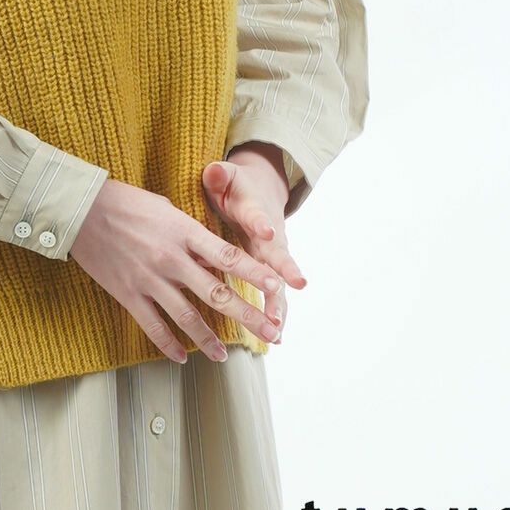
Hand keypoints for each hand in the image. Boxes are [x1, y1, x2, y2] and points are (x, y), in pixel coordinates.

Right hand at [69, 178, 283, 363]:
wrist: (82, 209)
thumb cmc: (127, 202)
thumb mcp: (167, 208)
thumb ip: (191, 233)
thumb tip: (213, 256)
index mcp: (184, 231)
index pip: (228, 256)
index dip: (254, 273)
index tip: (276, 286)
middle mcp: (171, 258)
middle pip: (216, 292)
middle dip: (247, 315)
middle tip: (271, 331)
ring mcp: (149, 279)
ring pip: (187, 317)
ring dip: (209, 339)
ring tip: (225, 356)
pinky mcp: (128, 294)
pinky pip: (152, 326)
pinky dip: (168, 345)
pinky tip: (182, 358)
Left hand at [202, 142, 307, 339]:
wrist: (261, 193)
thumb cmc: (236, 187)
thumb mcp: (225, 177)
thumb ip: (219, 175)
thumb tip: (213, 171)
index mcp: (254, 210)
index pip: (258, 215)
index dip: (262, 223)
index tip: (266, 231)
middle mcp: (270, 235)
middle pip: (279, 253)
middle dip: (286, 269)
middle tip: (296, 282)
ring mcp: (274, 256)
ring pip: (280, 282)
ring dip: (280, 303)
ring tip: (278, 325)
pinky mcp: (272, 271)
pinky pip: (276, 296)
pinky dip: (277, 314)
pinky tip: (277, 338)